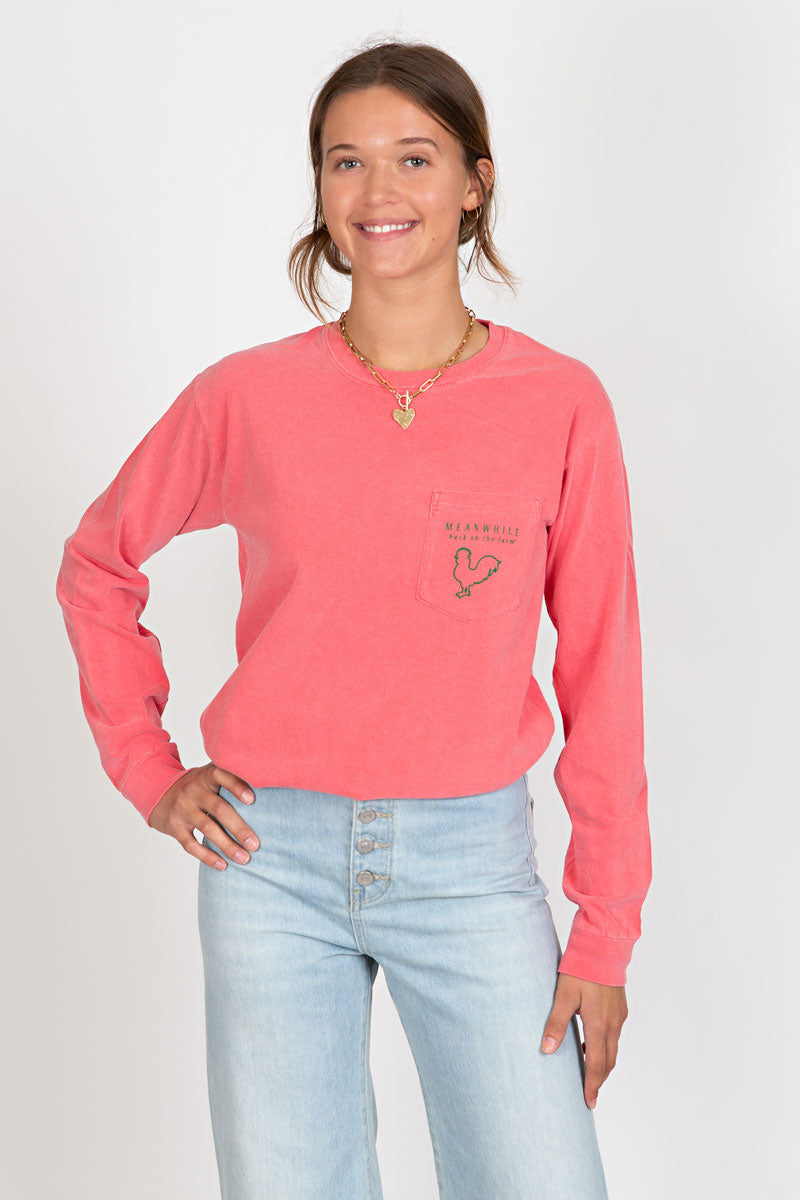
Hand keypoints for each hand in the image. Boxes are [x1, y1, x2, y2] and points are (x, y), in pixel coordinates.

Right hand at [147, 761, 259, 870]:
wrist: (158, 791)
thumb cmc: (197, 785)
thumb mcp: (209, 774)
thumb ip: (230, 775)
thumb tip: (267, 781)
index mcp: (206, 776)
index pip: (222, 775)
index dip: (237, 786)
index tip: (252, 800)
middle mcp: (194, 791)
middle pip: (219, 809)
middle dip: (239, 828)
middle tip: (256, 844)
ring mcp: (183, 809)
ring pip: (207, 828)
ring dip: (227, 846)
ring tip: (245, 859)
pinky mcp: (174, 827)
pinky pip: (191, 844)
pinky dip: (208, 857)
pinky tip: (223, 865)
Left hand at [540, 972, 627, 1108]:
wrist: (603, 947)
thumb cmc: (581, 969)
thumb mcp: (563, 995)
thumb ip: (555, 1023)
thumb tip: (546, 1050)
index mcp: (598, 1024)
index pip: (596, 1064)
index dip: (592, 1085)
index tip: (589, 1102)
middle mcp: (613, 1024)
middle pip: (609, 1061)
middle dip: (599, 1080)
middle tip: (590, 1094)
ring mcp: (619, 1015)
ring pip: (613, 1048)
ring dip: (603, 1064)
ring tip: (590, 1073)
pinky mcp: (620, 1007)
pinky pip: (615, 1035)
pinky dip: (606, 1047)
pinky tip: (592, 1043)